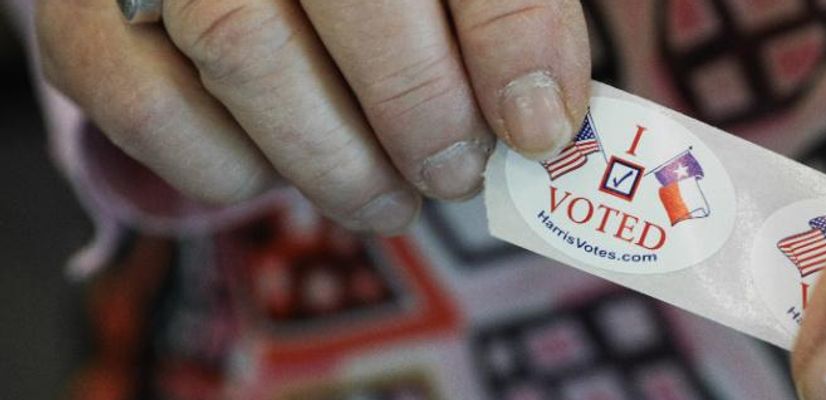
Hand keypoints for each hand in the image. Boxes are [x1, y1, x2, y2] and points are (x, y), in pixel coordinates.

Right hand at [36, 0, 589, 234]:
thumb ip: (504, 11)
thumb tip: (546, 113)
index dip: (509, 36)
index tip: (539, 123)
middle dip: (423, 113)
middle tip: (456, 175)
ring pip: (247, 51)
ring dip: (338, 161)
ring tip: (390, 201)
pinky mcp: (83, 16)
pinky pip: (151, 106)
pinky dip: (231, 170)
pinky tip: (279, 174)